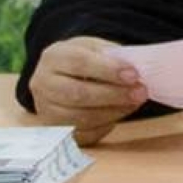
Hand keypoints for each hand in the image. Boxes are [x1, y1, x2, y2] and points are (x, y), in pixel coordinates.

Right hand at [28, 36, 147, 145]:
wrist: (59, 77)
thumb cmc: (82, 60)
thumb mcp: (94, 48)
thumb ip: (111, 56)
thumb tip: (136, 68)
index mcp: (53, 57)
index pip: (79, 62)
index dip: (108, 70)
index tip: (134, 75)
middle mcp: (43, 84)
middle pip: (78, 94)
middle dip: (113, 95)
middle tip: (140, 93)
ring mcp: (46, 110)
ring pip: (81, 117)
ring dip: (113, 112)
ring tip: (134, 103)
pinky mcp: (55, 131)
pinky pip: (83, 133)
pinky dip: (105, 125)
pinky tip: (119, 113)